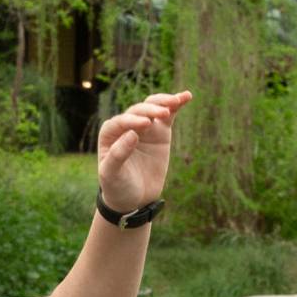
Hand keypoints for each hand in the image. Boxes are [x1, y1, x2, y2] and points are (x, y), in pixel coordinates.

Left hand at [94, 90, 189, 210]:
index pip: (121, 121)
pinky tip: (186, 97)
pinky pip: (169, 115)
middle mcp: (126, 126)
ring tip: (176, 101)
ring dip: (163, 102)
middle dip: (150, 110)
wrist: (133, 199)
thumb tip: (132, 134)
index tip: (145, 125)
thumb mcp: (112, 174)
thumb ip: (118, 154)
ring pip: (153, 107)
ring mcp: (144, 128)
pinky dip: (176, 105)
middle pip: (138, 111)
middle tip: (163, 114)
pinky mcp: (160, 132)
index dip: (132, 120)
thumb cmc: (117, 186)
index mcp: (109, 134)